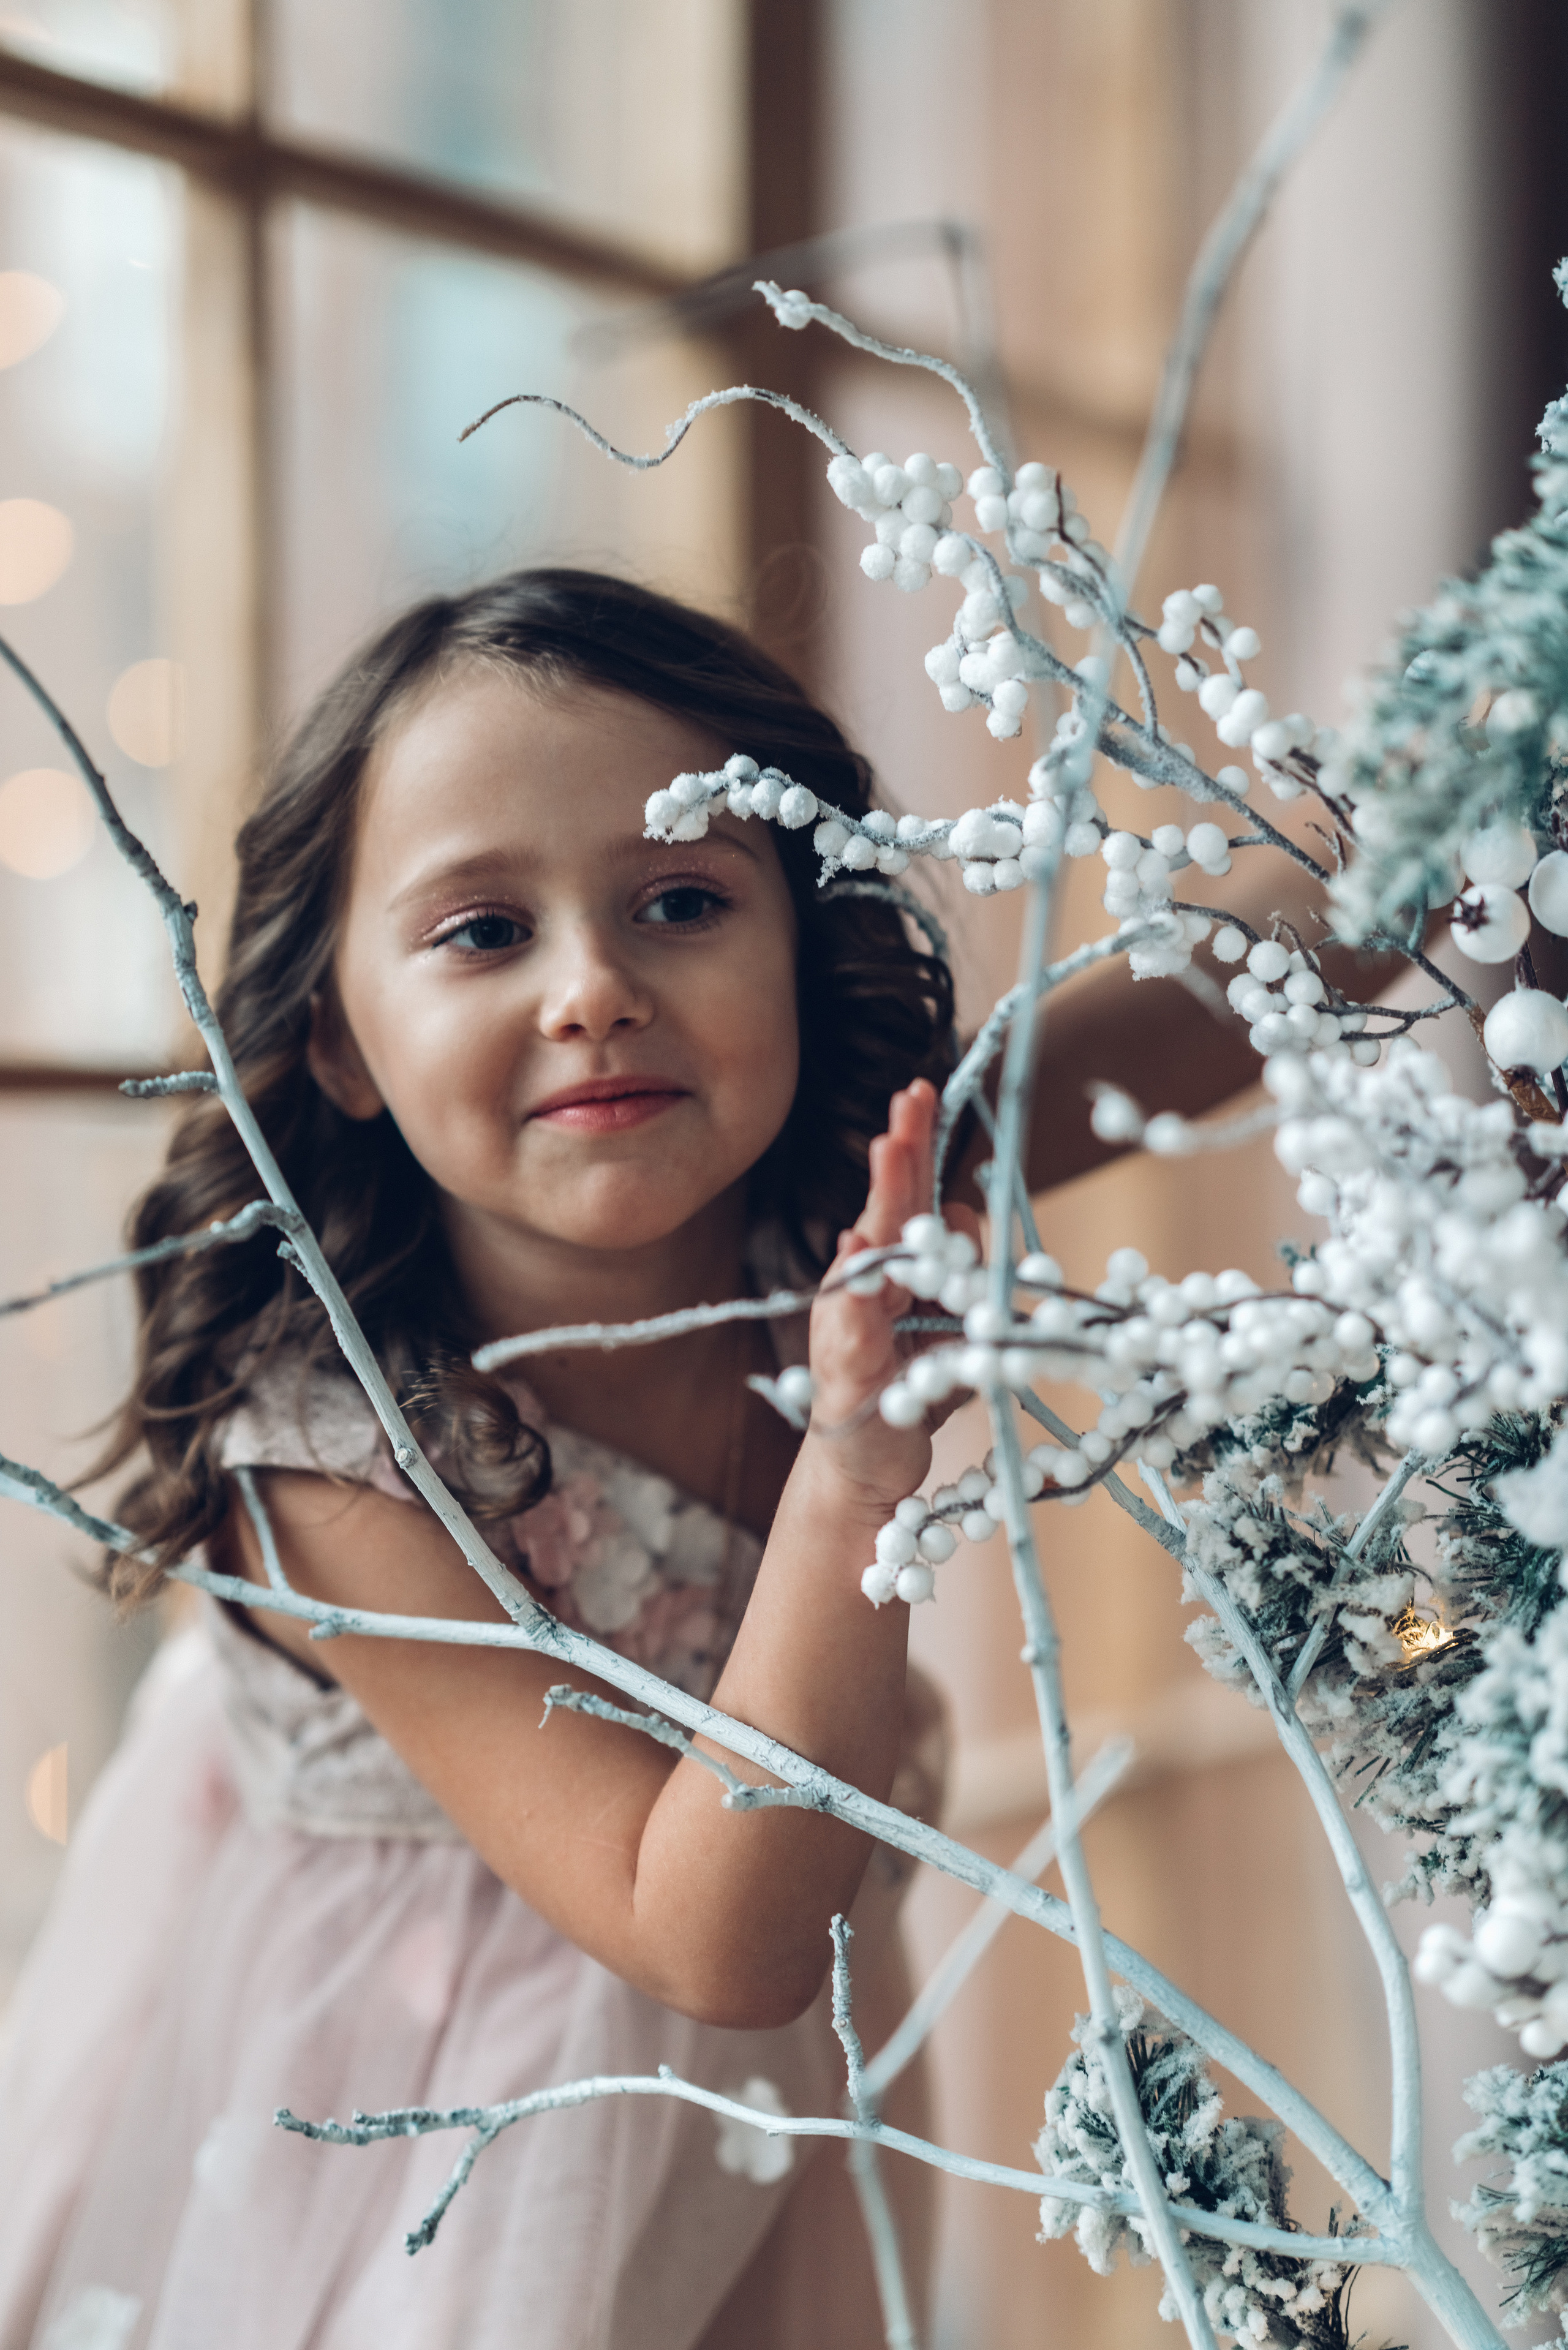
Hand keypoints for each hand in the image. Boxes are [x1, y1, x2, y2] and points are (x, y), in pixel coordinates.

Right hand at [804, 1078, 980, 1511]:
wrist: (867, 1467)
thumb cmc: (908, 1389)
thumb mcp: (949, 1324)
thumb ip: (959, 1270)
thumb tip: (964, 1207)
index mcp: (893, 1271)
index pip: (907, 1197)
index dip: (914, 1144)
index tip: (920, 1089)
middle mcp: (863, 1289)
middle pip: (885, 1212)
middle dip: (897, 1157)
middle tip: (906, 1104)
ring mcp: (847, 1329)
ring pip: (868, 1260)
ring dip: (879, 1206)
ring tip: (889, 1154)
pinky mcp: (845, 1376)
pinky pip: (850, 1334)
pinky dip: (854, 1302)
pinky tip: (853, 1264)